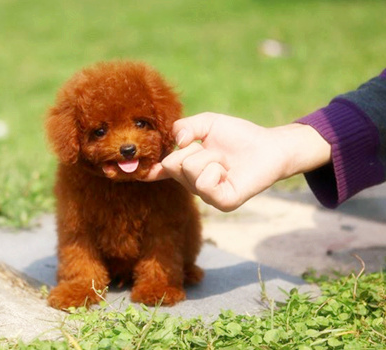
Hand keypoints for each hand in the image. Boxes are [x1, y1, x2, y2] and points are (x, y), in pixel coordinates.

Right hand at [143, 112, 329, 210]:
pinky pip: (206, 183)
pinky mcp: (223, 202)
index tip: (115, 171)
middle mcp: (191, 184)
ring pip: (190, 170)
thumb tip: (176, 140)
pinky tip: (228, 171)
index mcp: (184, 168)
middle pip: (173, 164)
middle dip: (193, 149)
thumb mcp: (207, 123)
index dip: (139, 170)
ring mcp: (206, 196)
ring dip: (210, 156)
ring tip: (224, 160)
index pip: (157, 171)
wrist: (270, 145)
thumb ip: (185, 126)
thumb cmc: (238, 135)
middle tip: (212, 151)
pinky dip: (217, 168)